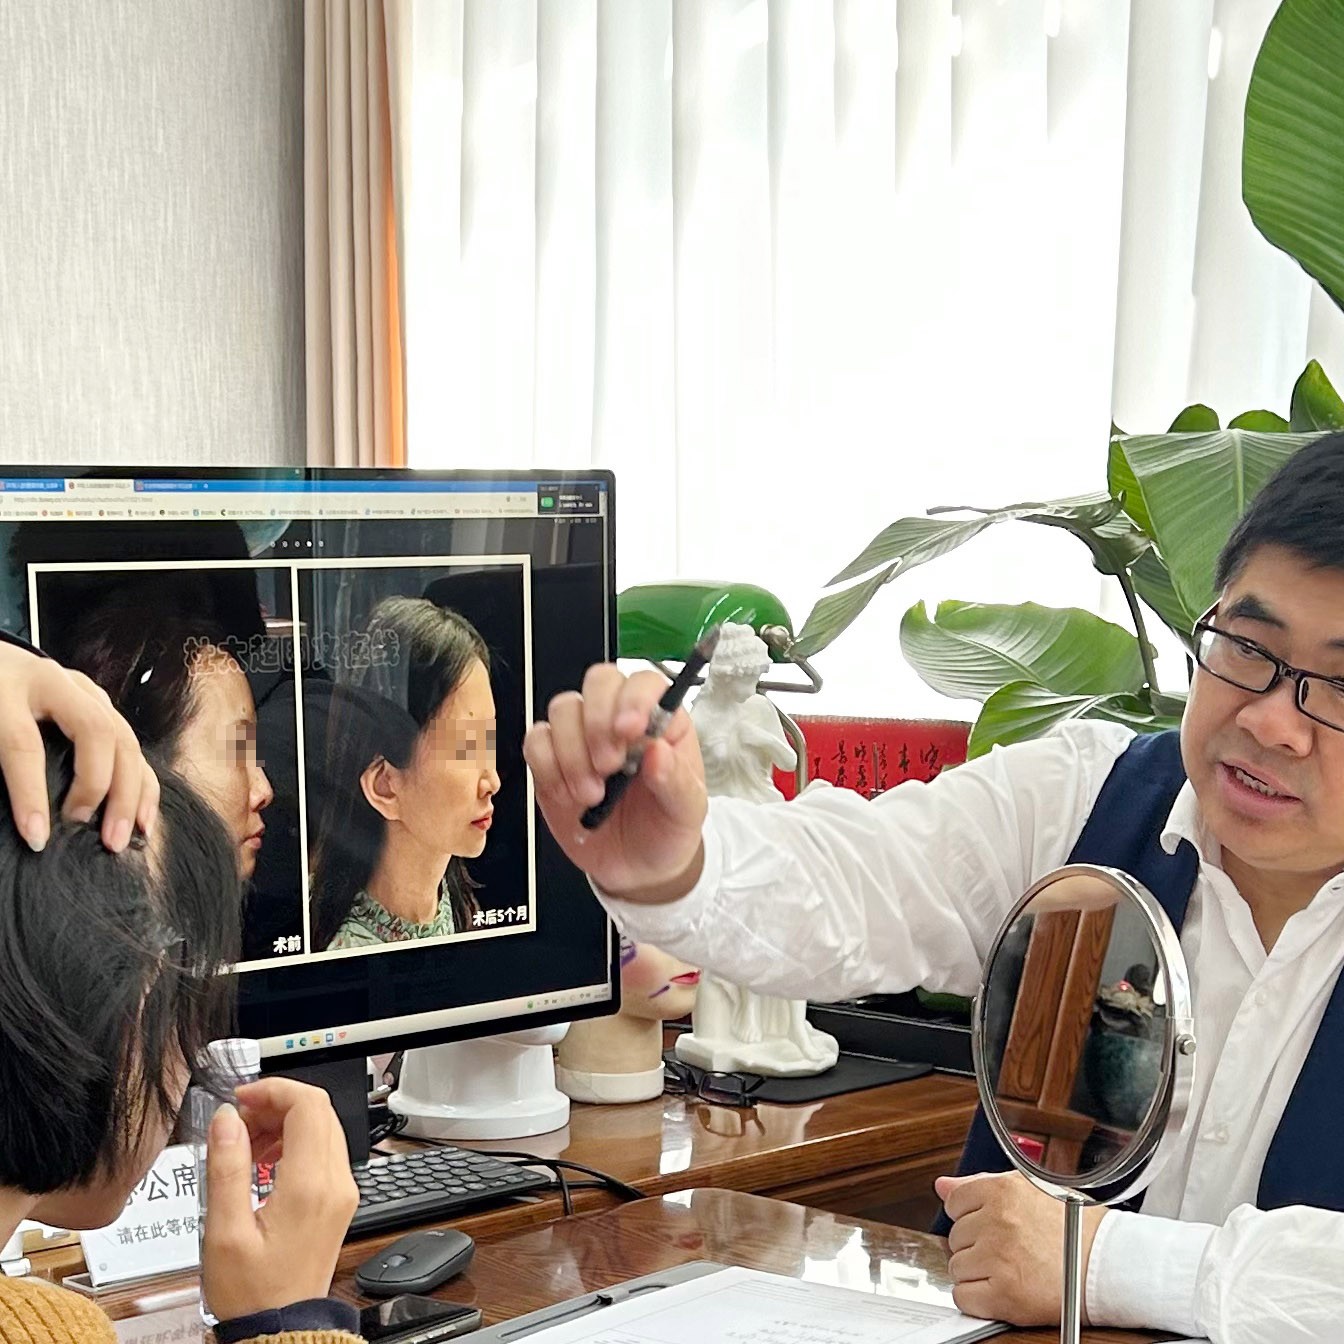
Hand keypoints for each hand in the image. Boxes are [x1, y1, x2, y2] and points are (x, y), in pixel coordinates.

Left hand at [0, 642, 158, 851]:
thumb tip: (16, 815)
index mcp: (7, 688)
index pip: (24, 743)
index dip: (31, 793)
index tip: (37, 838)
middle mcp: (56, 683)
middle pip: (96, 732)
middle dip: (100, 789)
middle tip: (97, 836)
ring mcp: (87, 692)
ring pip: (125, 739)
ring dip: (131, 793)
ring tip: (123, 837)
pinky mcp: (104, 706)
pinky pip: (133, 746)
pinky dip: (143, 784)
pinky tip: (144, 818)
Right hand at [202, 1079, 358, 1321]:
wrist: (281, 1329)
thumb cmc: (252, 1293)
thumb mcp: (224, 1231)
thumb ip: (227, 1168)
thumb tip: (227, 1119)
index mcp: (311, 1185)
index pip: (309, 1104)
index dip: (275, 1090)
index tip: (242, 1098)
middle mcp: (337, 1182)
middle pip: (319, 1110)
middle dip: (277, 1104)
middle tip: (238, 1123)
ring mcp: (343, 1191)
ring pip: (323, 1127)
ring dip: (285, 1123)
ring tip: (244, 1146)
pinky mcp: (340, 1200)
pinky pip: (324, 1151)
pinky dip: (295, 1143)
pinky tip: (263, 1163)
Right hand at [523, 664, 707, 901]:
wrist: (636, 868)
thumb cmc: (667, 829)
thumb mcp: (687, 812)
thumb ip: (676, 781)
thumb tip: (659, 752)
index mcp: (662, 722)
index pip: (645, 683)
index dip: (634, 699)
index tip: (630, 730)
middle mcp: (620, 720)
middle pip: (599, 682)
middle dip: (598, 722)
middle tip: (609, 766)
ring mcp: (583, 736)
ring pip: (563, 710)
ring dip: (573, 754)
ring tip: (592, 794)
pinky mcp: (552, 759)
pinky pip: (536, 741)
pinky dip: (548, 768)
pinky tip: (568, 794)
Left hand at [936, 1171, 1108, 1325]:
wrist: (1110, 1265)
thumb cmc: (1075, 1228)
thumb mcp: (1028, 1189)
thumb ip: (979, 1185)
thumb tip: (942, 1186)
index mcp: (1002, 1191)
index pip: (954, 1202)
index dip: (971, 1216)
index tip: (990, 1226)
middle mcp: (997, 1222)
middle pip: (955, 1236)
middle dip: (976, 1244)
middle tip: (1008, 1249)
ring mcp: (999, 1259)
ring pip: (957, 1267)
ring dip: (977, 1271)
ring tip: (1010, 1268)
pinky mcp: (1005, 1295)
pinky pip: (964, 1297)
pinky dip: (978, 1298)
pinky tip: (1003, 1289)